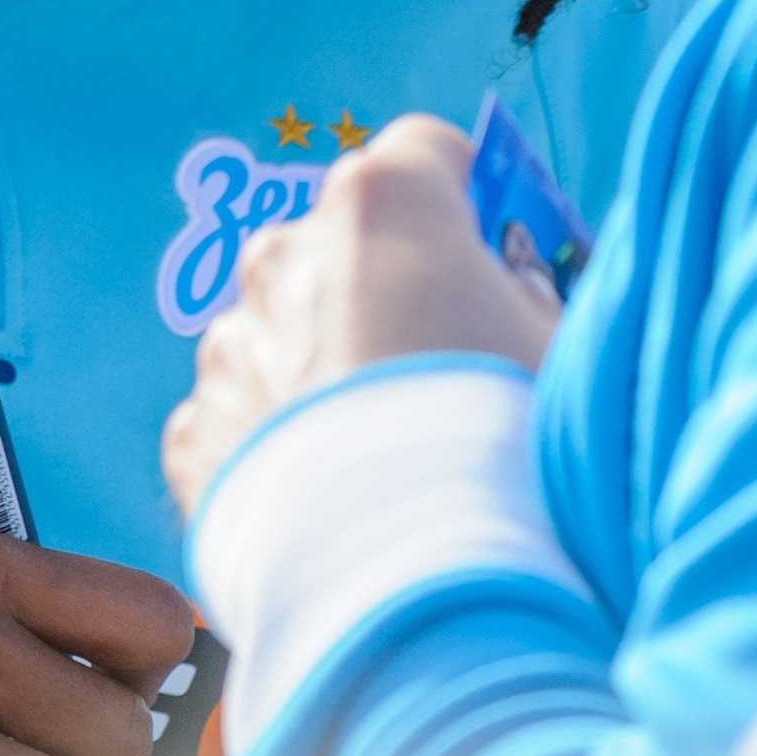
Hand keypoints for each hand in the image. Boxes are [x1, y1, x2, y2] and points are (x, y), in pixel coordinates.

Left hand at [164, 113, 558, 520]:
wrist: (419, 601)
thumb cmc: (512, 457)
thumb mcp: (561, 352)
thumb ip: (526, 291)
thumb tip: (504, 278)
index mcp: (382, 206)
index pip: (424, 154)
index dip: (463, 201)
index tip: (484, 256)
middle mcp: (286, 255)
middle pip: (345, 244)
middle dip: (386, 290)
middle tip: (441, 374)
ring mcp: (230, 343)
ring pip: (285, 330)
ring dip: (324, 367)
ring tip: (385, 451)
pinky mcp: (195, 432)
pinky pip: (243, 417)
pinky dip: (279, 445)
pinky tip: (333, 496)